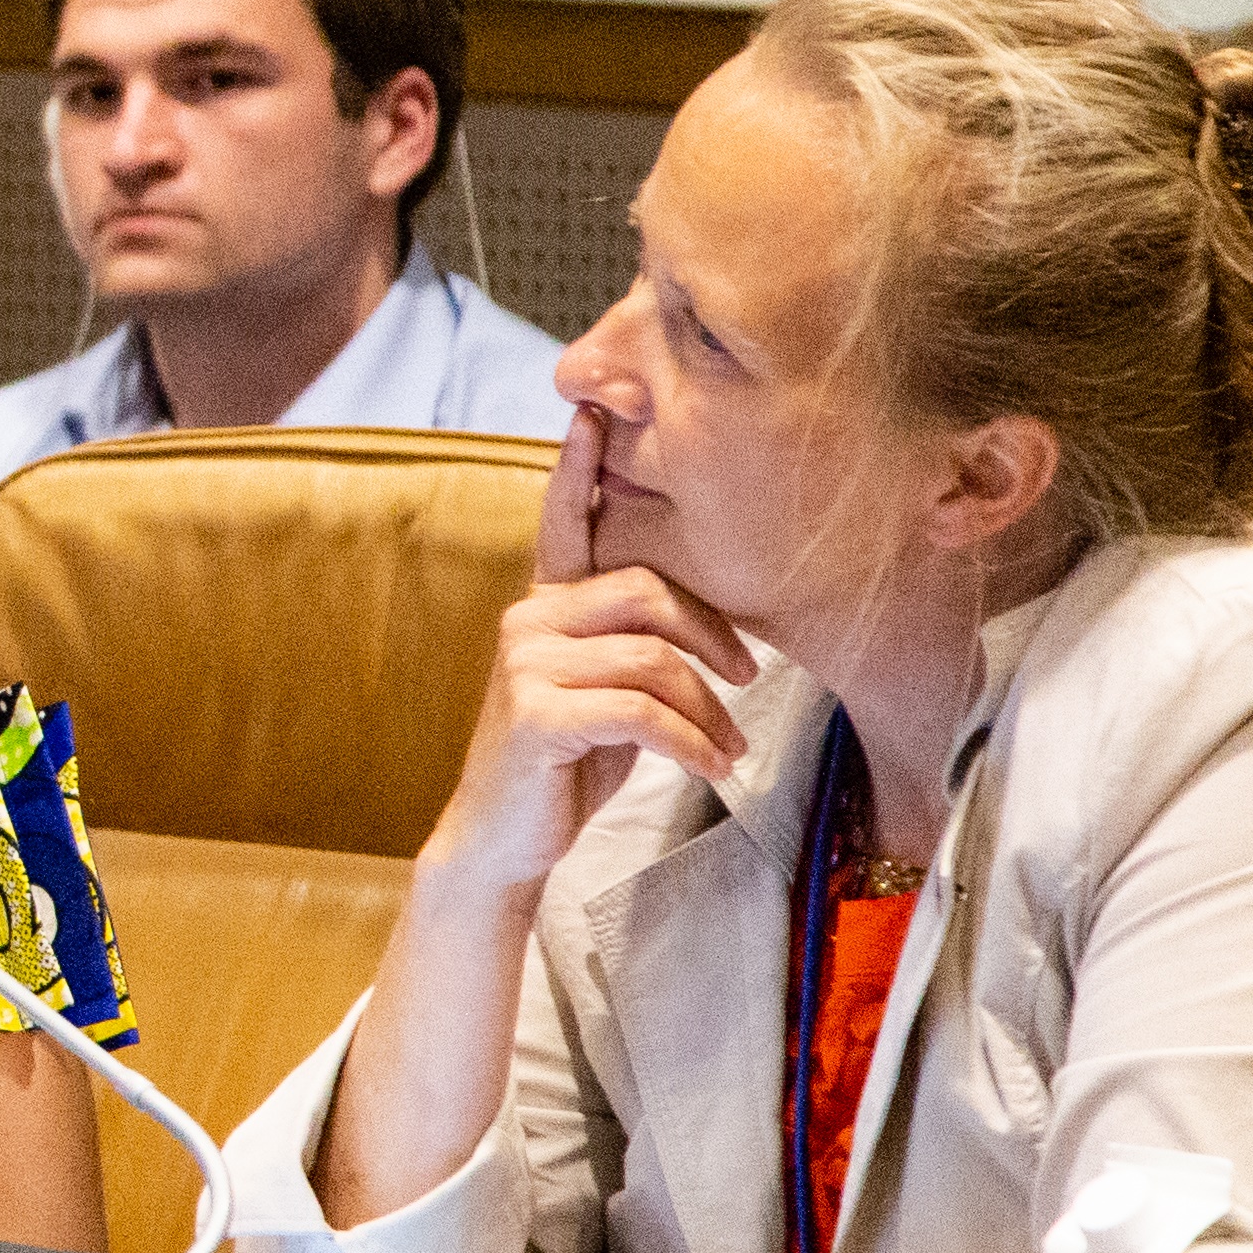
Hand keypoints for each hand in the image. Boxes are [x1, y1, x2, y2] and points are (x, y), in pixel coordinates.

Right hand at [424, 408, 757, 901]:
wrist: (503, 840)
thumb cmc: (565, 767)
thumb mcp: (607, 697)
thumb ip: (638, 652)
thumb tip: (720, 641)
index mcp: (545, 608)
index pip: (564, 525)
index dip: (575, 468)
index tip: (589, 412)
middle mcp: (528, 621)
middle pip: (645, 591)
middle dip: (712, 635)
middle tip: (750, 677)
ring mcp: (525, 665)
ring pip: (652, 659)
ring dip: (709, 711)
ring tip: (728, 749)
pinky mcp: (535, 714)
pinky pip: (640, 711)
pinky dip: (690, 742)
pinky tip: (710, 766)